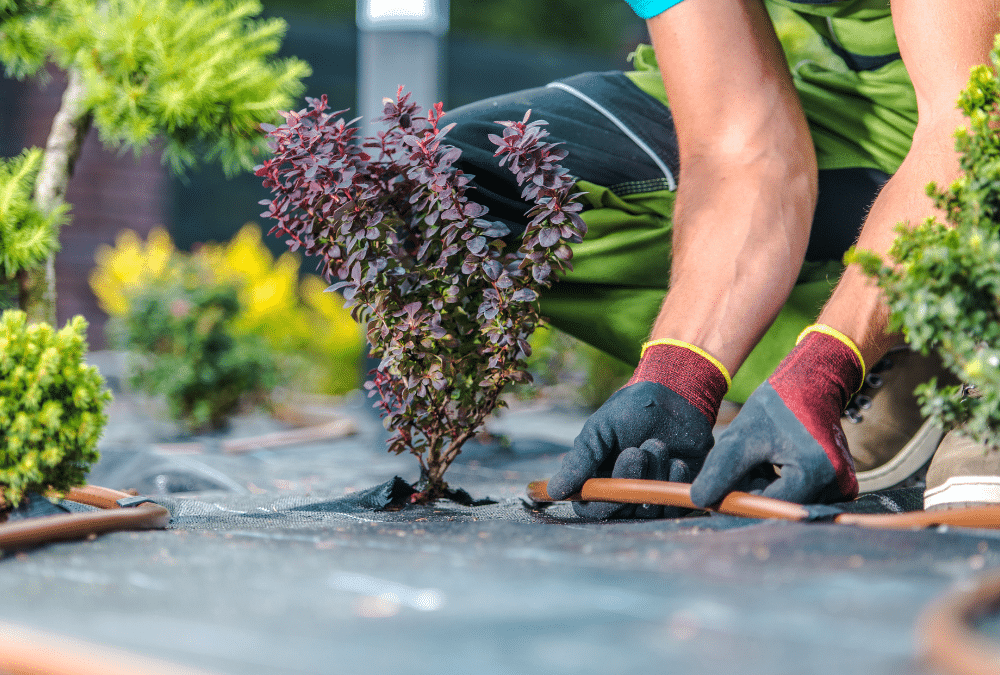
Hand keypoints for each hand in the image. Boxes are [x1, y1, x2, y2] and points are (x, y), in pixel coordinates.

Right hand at [547, 340, 728, 518]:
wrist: (677, 396)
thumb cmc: (632, 409)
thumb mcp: (600, 429)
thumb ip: (580, 460)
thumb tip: (554, 491)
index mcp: (598, 476)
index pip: (589, 507)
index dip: (599, 501)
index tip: (609, 478)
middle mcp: (622, 490)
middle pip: (619, 511)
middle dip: (628, 481)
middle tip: (636, 452)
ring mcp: (650, 493)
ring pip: (647, 508)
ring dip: (653, 476)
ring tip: (657, 444)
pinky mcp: (677, 493)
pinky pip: (673, 505)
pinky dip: (674, 481)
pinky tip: (677, 460)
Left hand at [690, 325, 863, 506]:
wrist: (812, 385)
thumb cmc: (776, 406)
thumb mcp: (742, 436)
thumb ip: (722, 470)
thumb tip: (700, 501)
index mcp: (815, 472)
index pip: (769, 505)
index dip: (740, 501)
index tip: (716, 495)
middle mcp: (838, 485)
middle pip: (780, 506)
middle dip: (753, 491)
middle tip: (739, 465)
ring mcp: (842, 486)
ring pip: (788, 501)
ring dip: (765, 487)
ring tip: (758, 458)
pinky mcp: (841, 484)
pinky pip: (800, 494)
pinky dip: (779, 484)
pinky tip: (773, 462)